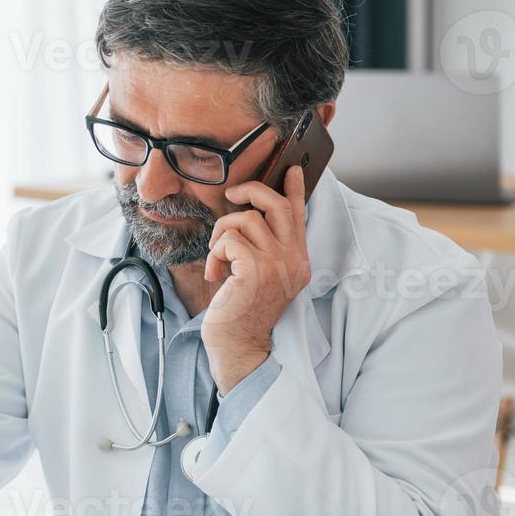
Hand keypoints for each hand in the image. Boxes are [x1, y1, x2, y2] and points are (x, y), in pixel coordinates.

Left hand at [201, 165, 311, 393]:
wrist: (238, 346)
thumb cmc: (242, 311)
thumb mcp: (260, 276)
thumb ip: (264, 248)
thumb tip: (249, 214)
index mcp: (298, 261)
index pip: (299, 216)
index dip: (295, 189)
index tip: (293, 169)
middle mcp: (294, 261)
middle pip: (276, 205)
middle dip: (249, 192)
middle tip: (231, 196)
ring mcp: (278, 265)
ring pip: (246, 220)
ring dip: (222, 233)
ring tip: (217, 256)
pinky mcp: (256, 271)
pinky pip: (229, 240)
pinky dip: (215, 253)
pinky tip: (216, 274)